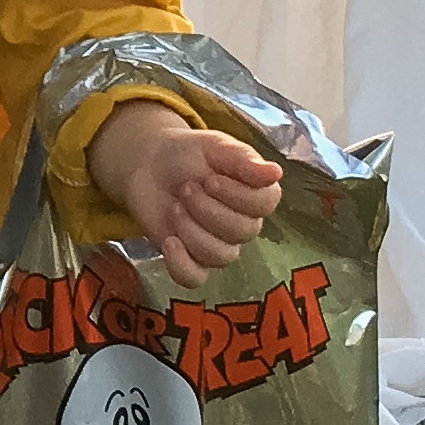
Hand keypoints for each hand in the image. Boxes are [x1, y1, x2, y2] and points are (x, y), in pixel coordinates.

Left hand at [91, 104, 282, 287]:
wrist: (149, 163)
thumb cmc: (188, 154)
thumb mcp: (215, 146)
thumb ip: (243, 158)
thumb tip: (275, 172)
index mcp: (255, 195)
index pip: (265, 205)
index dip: (238, 195)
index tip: (211, 179)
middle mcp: (242, 224)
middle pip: (242, 232)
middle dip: (207, 208)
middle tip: (186, 188)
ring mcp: (217, 244)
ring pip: (220, 256)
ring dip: (191, 229)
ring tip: (175, 206)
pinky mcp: (189, 259)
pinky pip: (194, 278)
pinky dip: (181, 264)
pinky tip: (169, 241)